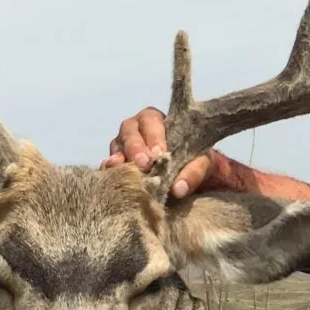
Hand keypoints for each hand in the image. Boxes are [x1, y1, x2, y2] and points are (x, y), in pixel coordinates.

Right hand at [101, 106, 226, 197]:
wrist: (183, 176)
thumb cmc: (191, 160)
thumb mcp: (200, 163)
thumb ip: (194, 173)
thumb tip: (179, 189)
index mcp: (156, 120)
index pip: (151, 120)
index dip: (154, 135)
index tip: (159, 153)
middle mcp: (136, 128)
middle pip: (130, 131)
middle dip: (136, 147)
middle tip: (144, 164)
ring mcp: (122, 145)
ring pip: (117, 145)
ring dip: (121, 157)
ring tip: (125, 168)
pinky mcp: (115, 162)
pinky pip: (109, 163)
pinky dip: (110, 168)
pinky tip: (111, 173)